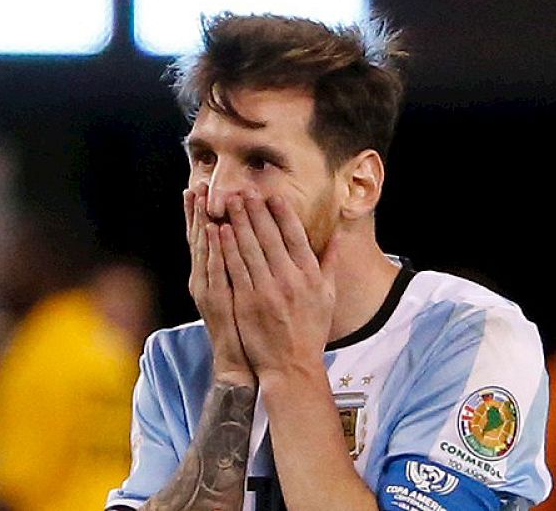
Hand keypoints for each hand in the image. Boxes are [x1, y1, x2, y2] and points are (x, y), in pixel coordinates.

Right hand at [184, 184, 253, 386]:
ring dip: (200, 221)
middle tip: (195, 183)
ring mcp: (207, 287)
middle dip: (196, 210)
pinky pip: (214, 268)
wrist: (238, 358)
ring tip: (201, 197)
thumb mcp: (239, 291)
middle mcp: (203, 277)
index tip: (200, 186)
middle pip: (198, 237)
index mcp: (211, 273)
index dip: (200, 212)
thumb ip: (241, 266)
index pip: (205, 235)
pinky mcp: (215, 299)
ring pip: (202, 248)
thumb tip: (245, 242)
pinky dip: (214, 249)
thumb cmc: (245, 324)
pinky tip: (215, 230)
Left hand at [217, 192, 335, 379]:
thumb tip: (337, 235)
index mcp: (310, 276)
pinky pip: (234, 267)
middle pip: (269, 236)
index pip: (295, 236)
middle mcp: (290, 280)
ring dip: (237, 222)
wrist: (290, 365)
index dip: (282, 213)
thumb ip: (330, 263)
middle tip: (244, 189)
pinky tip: (218, 230)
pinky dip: (225, 247)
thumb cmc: (309, 329)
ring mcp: (267, 290)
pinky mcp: (247, 300)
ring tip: (228, 201)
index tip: (272, 194)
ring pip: (249, 247)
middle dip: (255, 210)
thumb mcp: (328, 296)